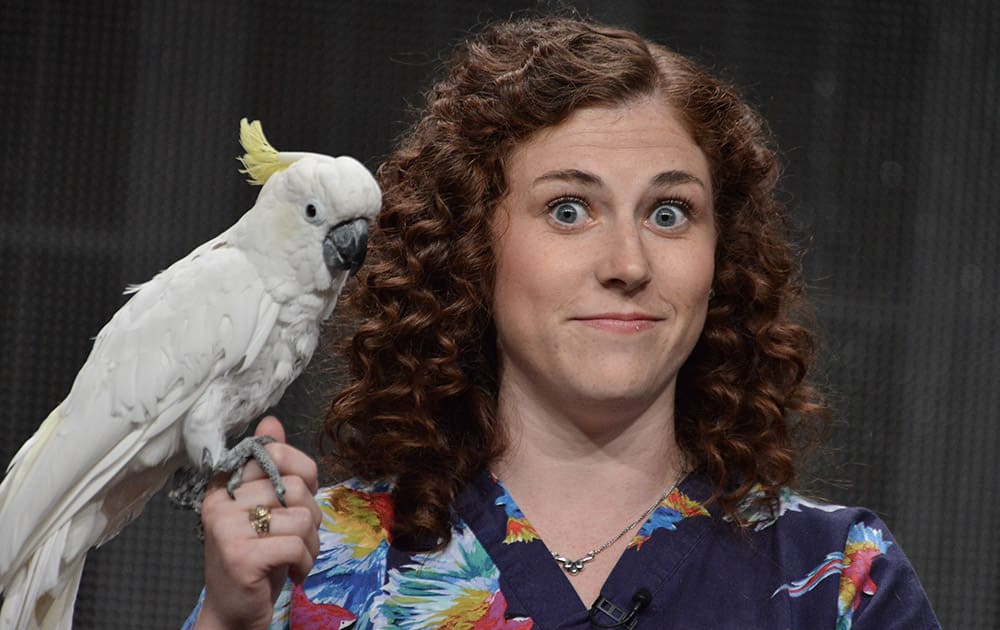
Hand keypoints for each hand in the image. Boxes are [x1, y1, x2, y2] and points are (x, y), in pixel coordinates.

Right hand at [195, 417, 320, 629]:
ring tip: (295, 558)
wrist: (234, 612)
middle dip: (312, 517)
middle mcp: (219, 502)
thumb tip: (271, 421)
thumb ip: (272, 467)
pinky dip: (305, 562)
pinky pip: (296, 545)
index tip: (298, 502)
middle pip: (295, 486)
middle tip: (299, 539)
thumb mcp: (267, 508)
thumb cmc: (257, 557)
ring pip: (302, 517)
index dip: (303, 476)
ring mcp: (226, 529)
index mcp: (225, 484)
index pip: (276, 453)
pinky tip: (292, 572)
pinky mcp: (240, 556)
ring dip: (311, 545)